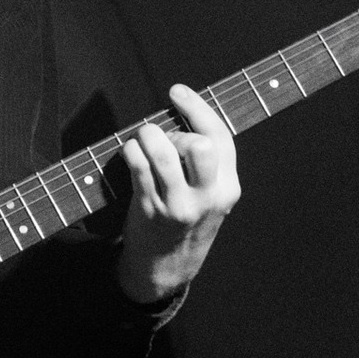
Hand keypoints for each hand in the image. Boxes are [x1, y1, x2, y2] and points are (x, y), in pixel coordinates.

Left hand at [117, 83, 239, 303]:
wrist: (169, 265)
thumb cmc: (187, 219)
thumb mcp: (210, 194)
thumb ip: (206, 162)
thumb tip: (180, 115)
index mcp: (228, 186)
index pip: (220, 137)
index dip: (197, 108)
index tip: (177, 91)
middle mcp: (208, 196)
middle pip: (199, 145)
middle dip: (175, 131)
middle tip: (163, 137)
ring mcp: (179, 205)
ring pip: (163, 153)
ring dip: (147, 137)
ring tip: (142, 140)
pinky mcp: (152, 210)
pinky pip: (138, 168)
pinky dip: (131, 151)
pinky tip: (130, 152)